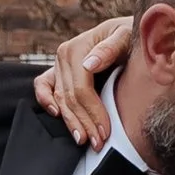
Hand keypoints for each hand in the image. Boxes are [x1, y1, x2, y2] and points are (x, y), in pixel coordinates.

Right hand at [33, 13, 133, 147]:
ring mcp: (58, 64)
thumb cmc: (130, 36)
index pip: (81, 89)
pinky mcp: (57, 70)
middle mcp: (64, 56)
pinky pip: (43, 86)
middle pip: (70, 98)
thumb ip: (110, 48)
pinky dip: (45, 100)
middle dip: (84, 123)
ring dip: (70, 121)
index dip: (93, 112)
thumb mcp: (126, 36)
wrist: (127, 31)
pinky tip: (56, 115)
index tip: (106, 132)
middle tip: (97, 144)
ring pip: (59, 99)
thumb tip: (88, 65)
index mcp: (77, 48)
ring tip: (84, 140)